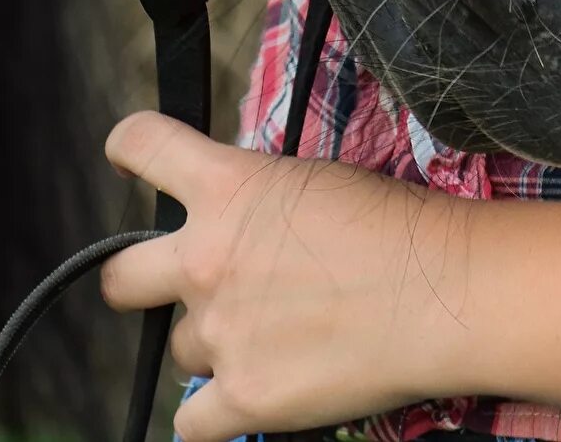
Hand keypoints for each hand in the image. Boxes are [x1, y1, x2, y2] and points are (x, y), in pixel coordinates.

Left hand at [102, 114, 478, 441]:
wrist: (439, 291)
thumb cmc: (392, 226)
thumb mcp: (309, 181)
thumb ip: (252, 199)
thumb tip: (236, 224)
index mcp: (226, 187)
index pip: (141, 145)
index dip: (129, 150)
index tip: (128, 158)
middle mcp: (207, 258)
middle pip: (121, 278)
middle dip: (137, 283)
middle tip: (176, 287)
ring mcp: (220, 333)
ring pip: (181, 350)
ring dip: (214, 346)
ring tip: (277, 337)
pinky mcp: (243, 398)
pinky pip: (191, 423)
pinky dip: (217, 414)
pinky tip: (255, 392)